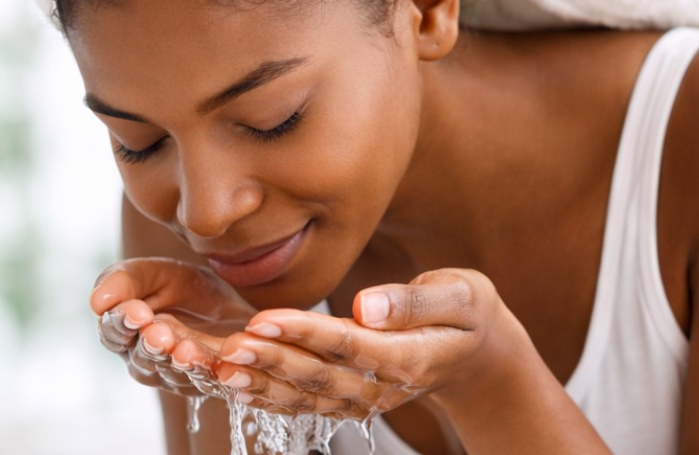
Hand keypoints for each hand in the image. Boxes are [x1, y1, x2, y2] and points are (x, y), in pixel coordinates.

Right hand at [90, 258, 258, 395]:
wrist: (232, 300)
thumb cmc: (182, 286)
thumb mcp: (156, 272)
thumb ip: (126, 280)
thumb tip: (96, 301)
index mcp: (125, 332)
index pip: (114, 333)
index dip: (123, 323)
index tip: (137, 312)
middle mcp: (145, 360)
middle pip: (142, 359)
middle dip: (151, 346)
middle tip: (160, 334)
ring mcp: (177, 375)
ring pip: (174, 373)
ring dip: (180, 361)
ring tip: (184, 348)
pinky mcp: (209, 382)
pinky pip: (208, 380)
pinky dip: (211, 369)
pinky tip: (212, 358)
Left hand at [212, 269, 523, 418]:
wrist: (478, 352)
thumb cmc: (467, 310)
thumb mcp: (460, 295)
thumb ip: (414, 302)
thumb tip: (368, 305)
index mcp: (407, 358)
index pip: (348, 346)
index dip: (303, 334)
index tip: (263, 319)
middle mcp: (382, 387)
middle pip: (318, 377)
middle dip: (270, 361)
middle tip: (227, 346)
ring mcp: (366, 398)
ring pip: (305, 396)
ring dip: (260, 383)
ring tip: (219, 367)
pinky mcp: (352, 398)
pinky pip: (306, 402)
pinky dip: (270, 397)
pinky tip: (237, 387)